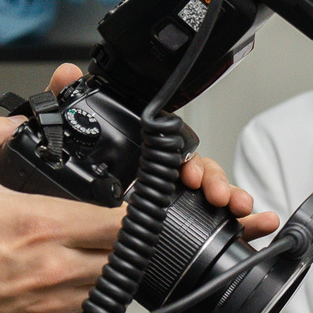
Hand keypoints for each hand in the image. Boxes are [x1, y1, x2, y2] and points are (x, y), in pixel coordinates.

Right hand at [0, 110, 122, 312]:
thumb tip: (12, 122)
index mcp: (40, 225)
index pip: (121, 220)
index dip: (130, 207)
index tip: (121, 199)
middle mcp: (53, 268)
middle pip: (124, 254)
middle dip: (119, 234)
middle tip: (103, 220)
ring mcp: (49, 302)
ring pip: (107, 282)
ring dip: (101, 262)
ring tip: (79, 245)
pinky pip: (81, 307)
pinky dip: (78, 288)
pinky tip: (54, 272)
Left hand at [34, 65, 281, 240]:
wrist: (56, 239)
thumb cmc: (60, 192)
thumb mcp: (62, 143)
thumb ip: (64, 104)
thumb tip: (67, 73)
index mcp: (142, 162)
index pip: (175, 154)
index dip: (189, 160)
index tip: (191, 172)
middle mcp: (163, 184)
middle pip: (202, 177)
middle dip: (216, 183)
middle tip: (217, 195)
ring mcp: (176, 208)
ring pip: (215, 200)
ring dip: (234, 201)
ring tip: (239, 210)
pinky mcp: (183, 233)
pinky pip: (217, 228)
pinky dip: (244, 225)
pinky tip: (256, 226)